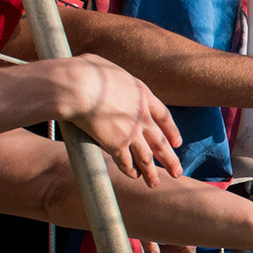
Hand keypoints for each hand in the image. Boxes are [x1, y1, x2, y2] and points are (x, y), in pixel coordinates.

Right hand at [60, 54, 182, 185]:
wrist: (76, 86)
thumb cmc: (85, 72)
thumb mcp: (108, 68)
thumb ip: (115, 79)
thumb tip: (107, 76)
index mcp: (144, 95)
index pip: (165, 118)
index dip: (172, 132)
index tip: (176, 143)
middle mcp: (142, 116)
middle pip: (161, 142)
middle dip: (170, 159)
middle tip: (177, 172)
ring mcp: (131, 132)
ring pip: (147, 157)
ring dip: (151, 173)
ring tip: (155, 184)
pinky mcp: (116, 144)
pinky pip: (126, 162)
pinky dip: (130, 170)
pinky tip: (133, 176)